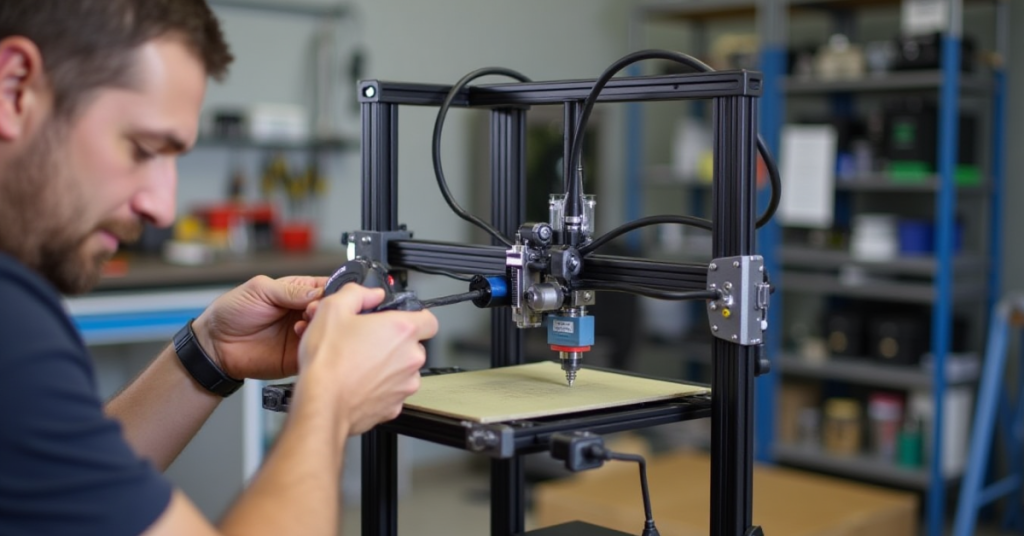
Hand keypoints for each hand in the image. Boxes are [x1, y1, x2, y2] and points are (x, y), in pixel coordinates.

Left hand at [192, 275, 327, 379]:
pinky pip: (317, 349)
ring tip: (304, 323)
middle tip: (314, 309)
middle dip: (328, 308)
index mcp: (298, 291)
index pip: (327, 286)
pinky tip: (301, 336)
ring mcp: (303, 334)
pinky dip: (315, 343)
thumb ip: (291, 289)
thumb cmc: (231, 313)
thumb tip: (319, 291)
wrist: (215, 346)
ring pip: (329, 329)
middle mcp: (304, 312)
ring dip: (321, 325)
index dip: (333, 289)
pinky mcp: (300, 354)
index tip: (330, 294)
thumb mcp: (259, 289)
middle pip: (333, 308)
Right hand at [296, 284, 437, 435]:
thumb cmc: (328, 362)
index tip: (401, 319)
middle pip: (413, 345)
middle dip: (394, 342)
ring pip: (403, 370)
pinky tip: (358, 382)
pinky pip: (392, 391)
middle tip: (368, 341)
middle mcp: (410, 358)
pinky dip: (380, 387)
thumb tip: (370, 293)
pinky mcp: (394, 406)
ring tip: (359, 363)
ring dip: (388, 366)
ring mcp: (405, 385)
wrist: (321, 403)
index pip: (429, 319)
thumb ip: (358, 293)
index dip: (415, 317)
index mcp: (402, 331)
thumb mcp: (333, 309)